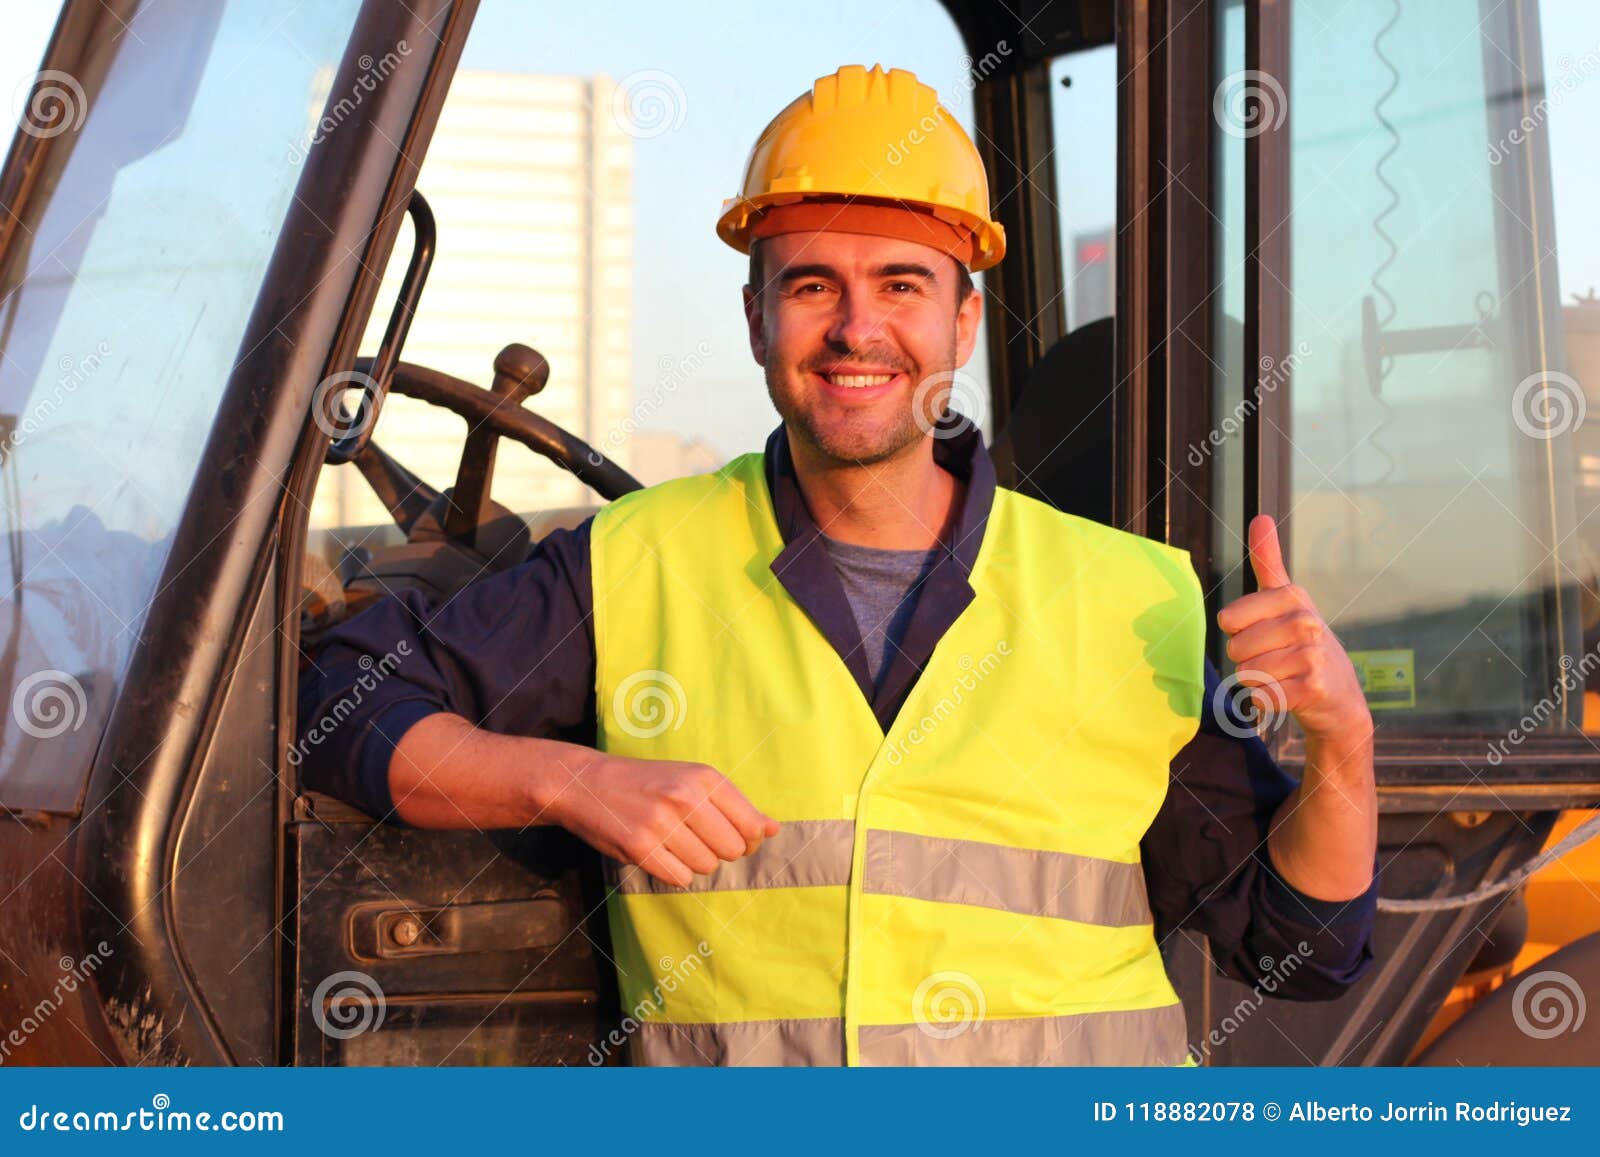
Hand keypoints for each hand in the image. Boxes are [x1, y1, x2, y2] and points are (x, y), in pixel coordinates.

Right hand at [543, 750, 779, 887]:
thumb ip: (734, 806)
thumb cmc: (648, 783)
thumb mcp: (692, 780)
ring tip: (673, 843)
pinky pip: (679, 879)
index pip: (751, 826)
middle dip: (719, 852)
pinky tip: (659, 854)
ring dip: (694, 863)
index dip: (748, 841)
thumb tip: (774, 829)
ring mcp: (661, 822)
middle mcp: (685, 797)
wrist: (588, 783)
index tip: (731, 838)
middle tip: (695, 839)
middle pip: (731, 851)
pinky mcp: (639, 846)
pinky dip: (673, 873)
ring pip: (706, 867)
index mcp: (704, 778)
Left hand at [1215, 515, 1370, 744]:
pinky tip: (1286, 695)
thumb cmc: (1301, 643)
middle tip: (1274, 659)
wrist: (1338, 695)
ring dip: (1256, 681)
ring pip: (1247, 673)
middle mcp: (1305, 621)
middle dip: (1246, 660)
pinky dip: (1265, 702)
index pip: (1229, 619)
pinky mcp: (1312, 688)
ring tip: (1282, 676)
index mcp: (1292, 597)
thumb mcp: (1285, 599)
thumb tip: (1261, 516)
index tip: (1263, 632)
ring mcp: (1311, 655)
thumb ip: (1268, 561)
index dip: (1237, 632)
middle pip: (1235, 648)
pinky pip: (1261, 697)